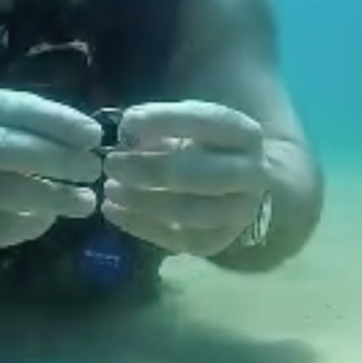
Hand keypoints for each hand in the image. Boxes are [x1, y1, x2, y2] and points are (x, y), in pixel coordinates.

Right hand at [0, 88, 102, 255]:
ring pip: (2, 192)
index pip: (11, 107)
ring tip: (84, 202)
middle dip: (57, 158)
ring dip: (50, 197)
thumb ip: (16, 127)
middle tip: (93, 169)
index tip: (94, 134)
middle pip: (6, 147)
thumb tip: (82, 141)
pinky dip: (26, 226)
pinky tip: (47, 221)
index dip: (57, 120)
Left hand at [100, 100, 270, 255]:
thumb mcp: (191, 128)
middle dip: (149, 169)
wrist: (241, 190)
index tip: (126, 124)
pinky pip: (176, 239)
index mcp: (245, 135)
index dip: (165, 120)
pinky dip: (139, 225)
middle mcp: (252, 175)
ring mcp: (238, 213)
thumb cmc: (206, 150)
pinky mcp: (218, 242)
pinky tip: (113, 211)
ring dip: (142, 201)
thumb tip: (127, 134)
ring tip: (110, 189)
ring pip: (188, 212)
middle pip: (199, 174)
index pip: (208, 122)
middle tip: (111, 164)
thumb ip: (162, 126)